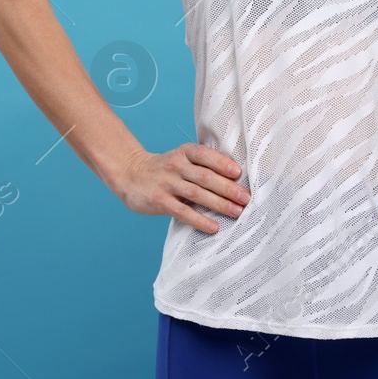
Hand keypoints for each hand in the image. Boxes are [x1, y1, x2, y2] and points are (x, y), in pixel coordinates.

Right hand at [116, 144, 249, 233]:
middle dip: (228, 188)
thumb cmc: (165, 169)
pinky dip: (199, 220)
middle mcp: (176, 165)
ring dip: (219, 204)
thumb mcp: (181, 158)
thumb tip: (236, 180)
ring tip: (236, 212)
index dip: (222, 163)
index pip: (205, 155)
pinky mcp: (159, 201)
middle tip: (246, 198)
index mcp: (185, 152)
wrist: (130, 174)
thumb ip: (202, 165)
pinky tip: (213, 226)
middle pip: (206, 177)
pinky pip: (183, 212)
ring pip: (197, 194)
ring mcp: (167, 183)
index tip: (239, 173)